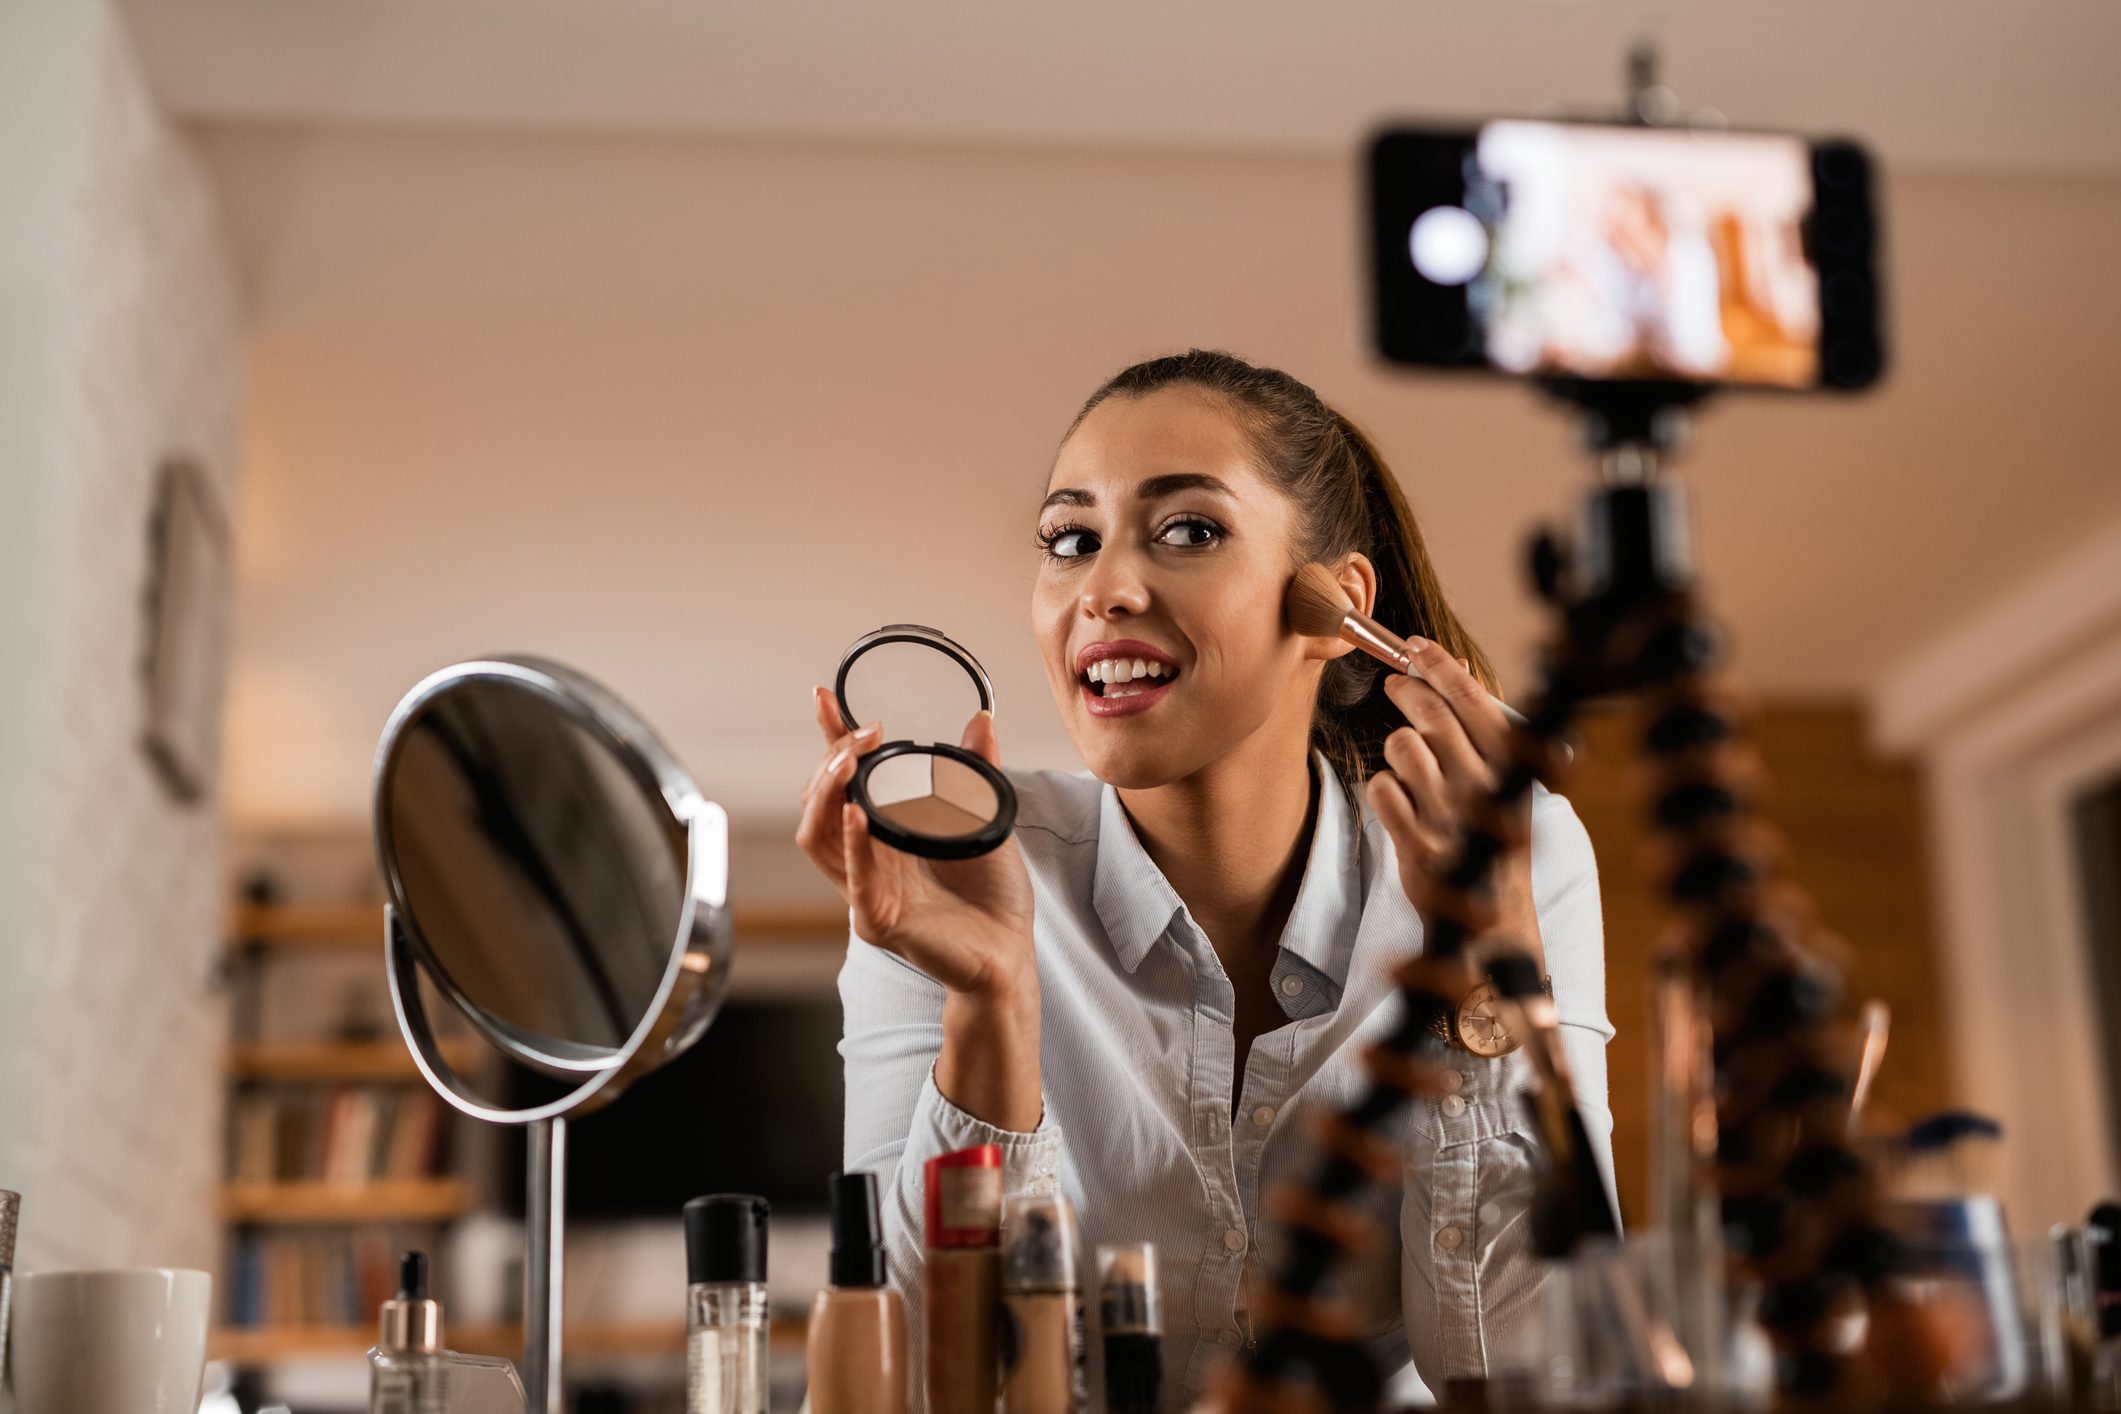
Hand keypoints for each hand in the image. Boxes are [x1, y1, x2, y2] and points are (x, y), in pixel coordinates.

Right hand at [793, 686, 1036, 1000]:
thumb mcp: (987, 819)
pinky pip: (855, 880)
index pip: (843, 780)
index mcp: (884, 834)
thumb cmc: (993, 896)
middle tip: (862, 730)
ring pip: (817, 837)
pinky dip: (852, 844)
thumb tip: (980, 719)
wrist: (1011, 954)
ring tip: (849, 758)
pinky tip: (857, 813)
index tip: (824, 697)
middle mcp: (866, 860)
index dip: (829, 739)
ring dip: (828, 791)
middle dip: (831, 758)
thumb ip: (977, 770)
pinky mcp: (880, 919)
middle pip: (818, 804)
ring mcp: (867, 890)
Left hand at [1365, 643, 1542, 963]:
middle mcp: (1485, 788)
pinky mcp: (1418, 846)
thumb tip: (1453, 673)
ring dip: (1398, 748)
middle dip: (1406, 690)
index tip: (1414, 646)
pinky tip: (1400, 803)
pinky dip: (1384, 790)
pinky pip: (1381, 788)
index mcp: (1513, 768)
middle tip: (1395, 684)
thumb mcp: (1505, 785)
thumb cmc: (1493, 840)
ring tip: (1411, 764)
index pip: (1472, 700)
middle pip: (1431, 716)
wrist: (1492, 920)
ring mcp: (1450, 817)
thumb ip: (1480, 733)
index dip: (1439, 666)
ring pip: (1402, 747)